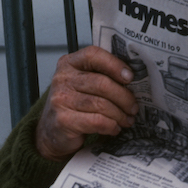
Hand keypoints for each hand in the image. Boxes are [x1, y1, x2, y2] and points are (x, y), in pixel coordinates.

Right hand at [36, 45, 136, 162]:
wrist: (52, 132)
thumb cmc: (75, 105)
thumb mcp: (84, 85)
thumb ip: (102, 76)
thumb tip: (134, 79)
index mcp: (69, 63)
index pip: (93, 55)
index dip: (115, 64)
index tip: (131, 78)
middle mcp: (62, 78)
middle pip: (102, 83)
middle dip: (124, 97)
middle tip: (134, 108)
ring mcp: (61, 99)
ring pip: (102, 104)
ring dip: (120, 114)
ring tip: (127, 120)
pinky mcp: (63, 120)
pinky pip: (97, 121)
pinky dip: (111, 126)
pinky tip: (114, 128)